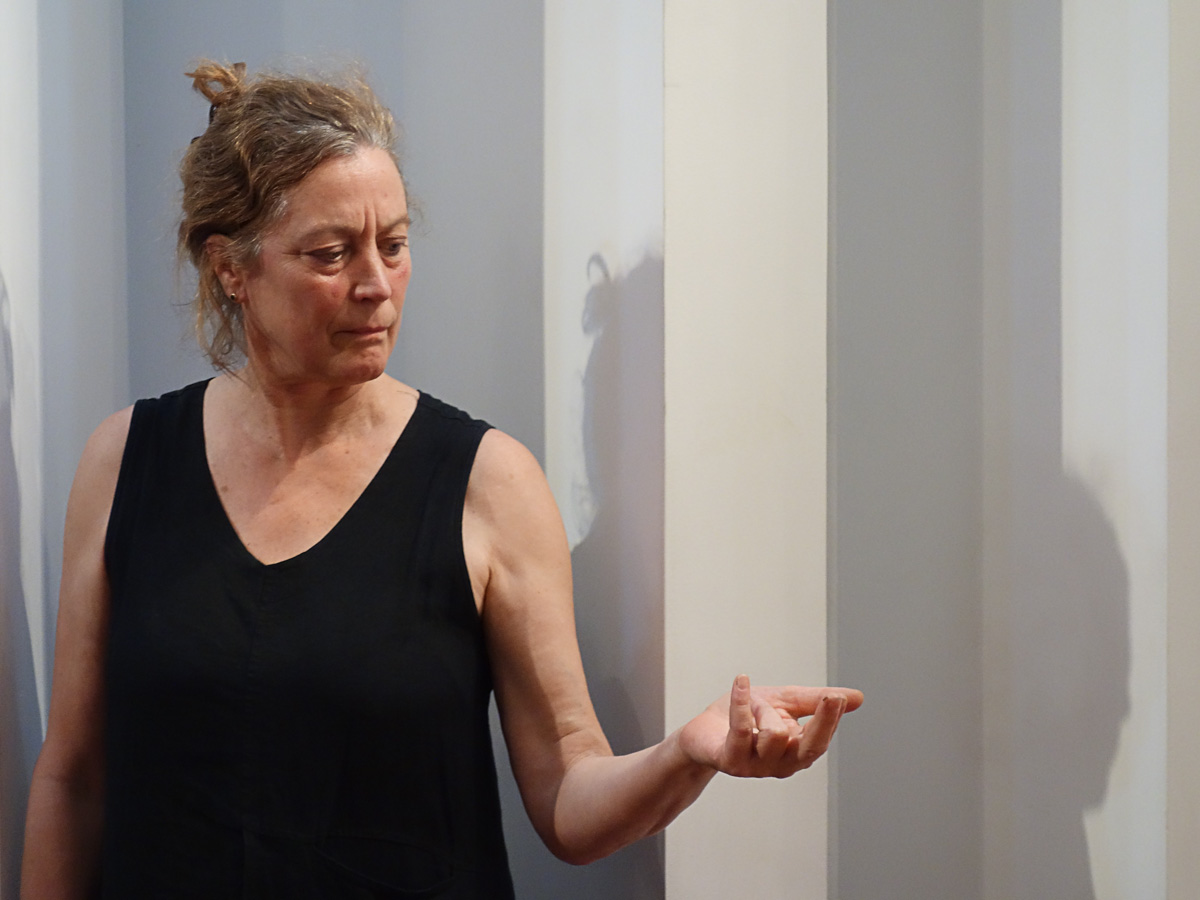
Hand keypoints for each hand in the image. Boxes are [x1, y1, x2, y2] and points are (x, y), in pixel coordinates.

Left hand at [678, 675, 862, 777]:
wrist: (703, 729)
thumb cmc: (746, 717)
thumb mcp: (783, 702)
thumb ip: (814, 701)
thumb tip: (857, 698)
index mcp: (795, 753)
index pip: (820, 740)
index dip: (831, 720)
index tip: (837, 697)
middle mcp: (779, 765)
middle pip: (808, 746)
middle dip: (822, 721)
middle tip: (829, 697)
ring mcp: (754, 766)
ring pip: (775, 734)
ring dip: (763, 708)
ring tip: (753, 700)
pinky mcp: (730, 760)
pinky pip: (742, 729)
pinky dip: (742, 701)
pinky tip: (741, 681)